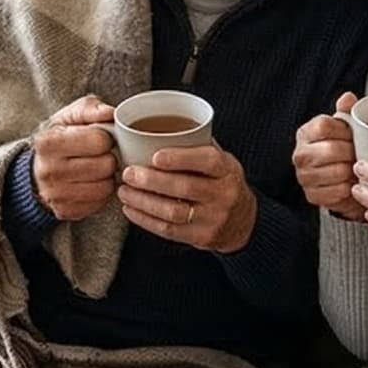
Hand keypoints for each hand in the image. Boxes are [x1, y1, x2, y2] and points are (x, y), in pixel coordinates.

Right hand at [31, 95, 117, 220]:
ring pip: (106, 187)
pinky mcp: (65, 211)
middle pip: (105, 165)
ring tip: (97, 168)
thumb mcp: (70, 115)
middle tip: (101, 155)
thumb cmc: (59, 137)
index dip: (106, 138)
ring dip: (108, 176)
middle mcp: (49, 171)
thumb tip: (110, 113)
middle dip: (109, 157)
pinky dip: (101, 193)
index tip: (99, 138)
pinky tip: (92, 182)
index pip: (100, 141)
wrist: (37, 168)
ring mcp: (55, 195)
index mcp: (48, 143)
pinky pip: (100, 203)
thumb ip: (91, 108)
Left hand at [117, 144, 256, 252]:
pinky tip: (131, 208)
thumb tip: (152, 131)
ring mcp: (213, 218)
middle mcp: (223, 194)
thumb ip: (196, 147)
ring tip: (125, 191)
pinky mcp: (201, 237)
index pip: (208, 161)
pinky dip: (145, 219)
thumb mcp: (221, 161)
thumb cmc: (221, 182)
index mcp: (227, 169)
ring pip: (173, 212)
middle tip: (128, 173)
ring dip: (143, 201)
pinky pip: (168, 230)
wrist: (242, 220)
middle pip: (185, 187)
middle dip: (152, 180)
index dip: (180, 158)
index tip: (155, 156)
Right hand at [292, 91, 364, 219]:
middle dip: (352, 152)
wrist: (337, 179)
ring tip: (357, 169)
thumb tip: (348, 97)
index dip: (344, 131)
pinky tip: (351, 183)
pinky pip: (339, 192)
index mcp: (306, 132)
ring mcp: (304, 176)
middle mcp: (300, 154)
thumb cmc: (341, 148)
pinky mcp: (312, 196)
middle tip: (359, 154)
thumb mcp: (344, 127)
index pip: (324, 126)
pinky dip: (350, 189)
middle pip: (332, 149)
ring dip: (353, 172)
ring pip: (338, 172)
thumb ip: (346, 111)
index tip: (353, 136)